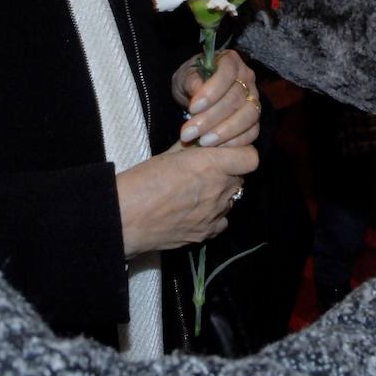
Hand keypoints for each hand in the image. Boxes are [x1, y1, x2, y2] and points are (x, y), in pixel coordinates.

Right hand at [116, 144, 257, 256]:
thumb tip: (201, 142)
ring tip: (195, 192)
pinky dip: (213, 215)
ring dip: (220, 193)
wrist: (125, 218)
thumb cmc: (142, 181)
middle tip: (205, 171)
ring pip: (231, 199)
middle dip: (227, 172)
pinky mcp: (206, 233)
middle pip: (240, 178)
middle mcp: (219, 190)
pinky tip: (194, 211)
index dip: (241, 153)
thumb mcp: (167, 154)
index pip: (250, 158)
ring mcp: (214, 215)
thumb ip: (191, 148)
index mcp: (211, 165)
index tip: (227, 153)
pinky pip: (221, 221)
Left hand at [172, 50, 260, 147]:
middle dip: (211, 118)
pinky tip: (217, 147)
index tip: (193, 108)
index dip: (211, 92)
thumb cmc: (191, 83)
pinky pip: (252, 132)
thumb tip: (198, 90)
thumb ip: (191, 81)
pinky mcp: (254, 119)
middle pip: (236, 98)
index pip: (227, 73)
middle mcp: (247, 78)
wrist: (196, 98)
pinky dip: (235, 141)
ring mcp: (254, 99)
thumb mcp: (184, 78)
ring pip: (248, 116)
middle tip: (189, 132)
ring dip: (224, 132)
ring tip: (202, 142)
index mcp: (230, 61)